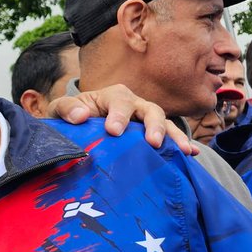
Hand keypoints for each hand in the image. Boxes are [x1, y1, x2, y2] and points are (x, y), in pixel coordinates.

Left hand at [47, 84, 196, 155]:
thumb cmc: (70, 117)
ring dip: (173, 135)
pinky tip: (191, 155)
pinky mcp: (150, 135)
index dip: (119, 115)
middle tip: (152, 142)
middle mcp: (133, 105)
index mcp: (112, 96)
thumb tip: (79, 115)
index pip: (119, 101)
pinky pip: (169, 137)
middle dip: (153, 125)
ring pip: (164, 123)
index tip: (113, 131)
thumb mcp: (60, 110)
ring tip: (183, 150)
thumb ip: (66, 108)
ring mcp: (145, 120)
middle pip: (150, 110)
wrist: (76, 127)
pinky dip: (180, 144)